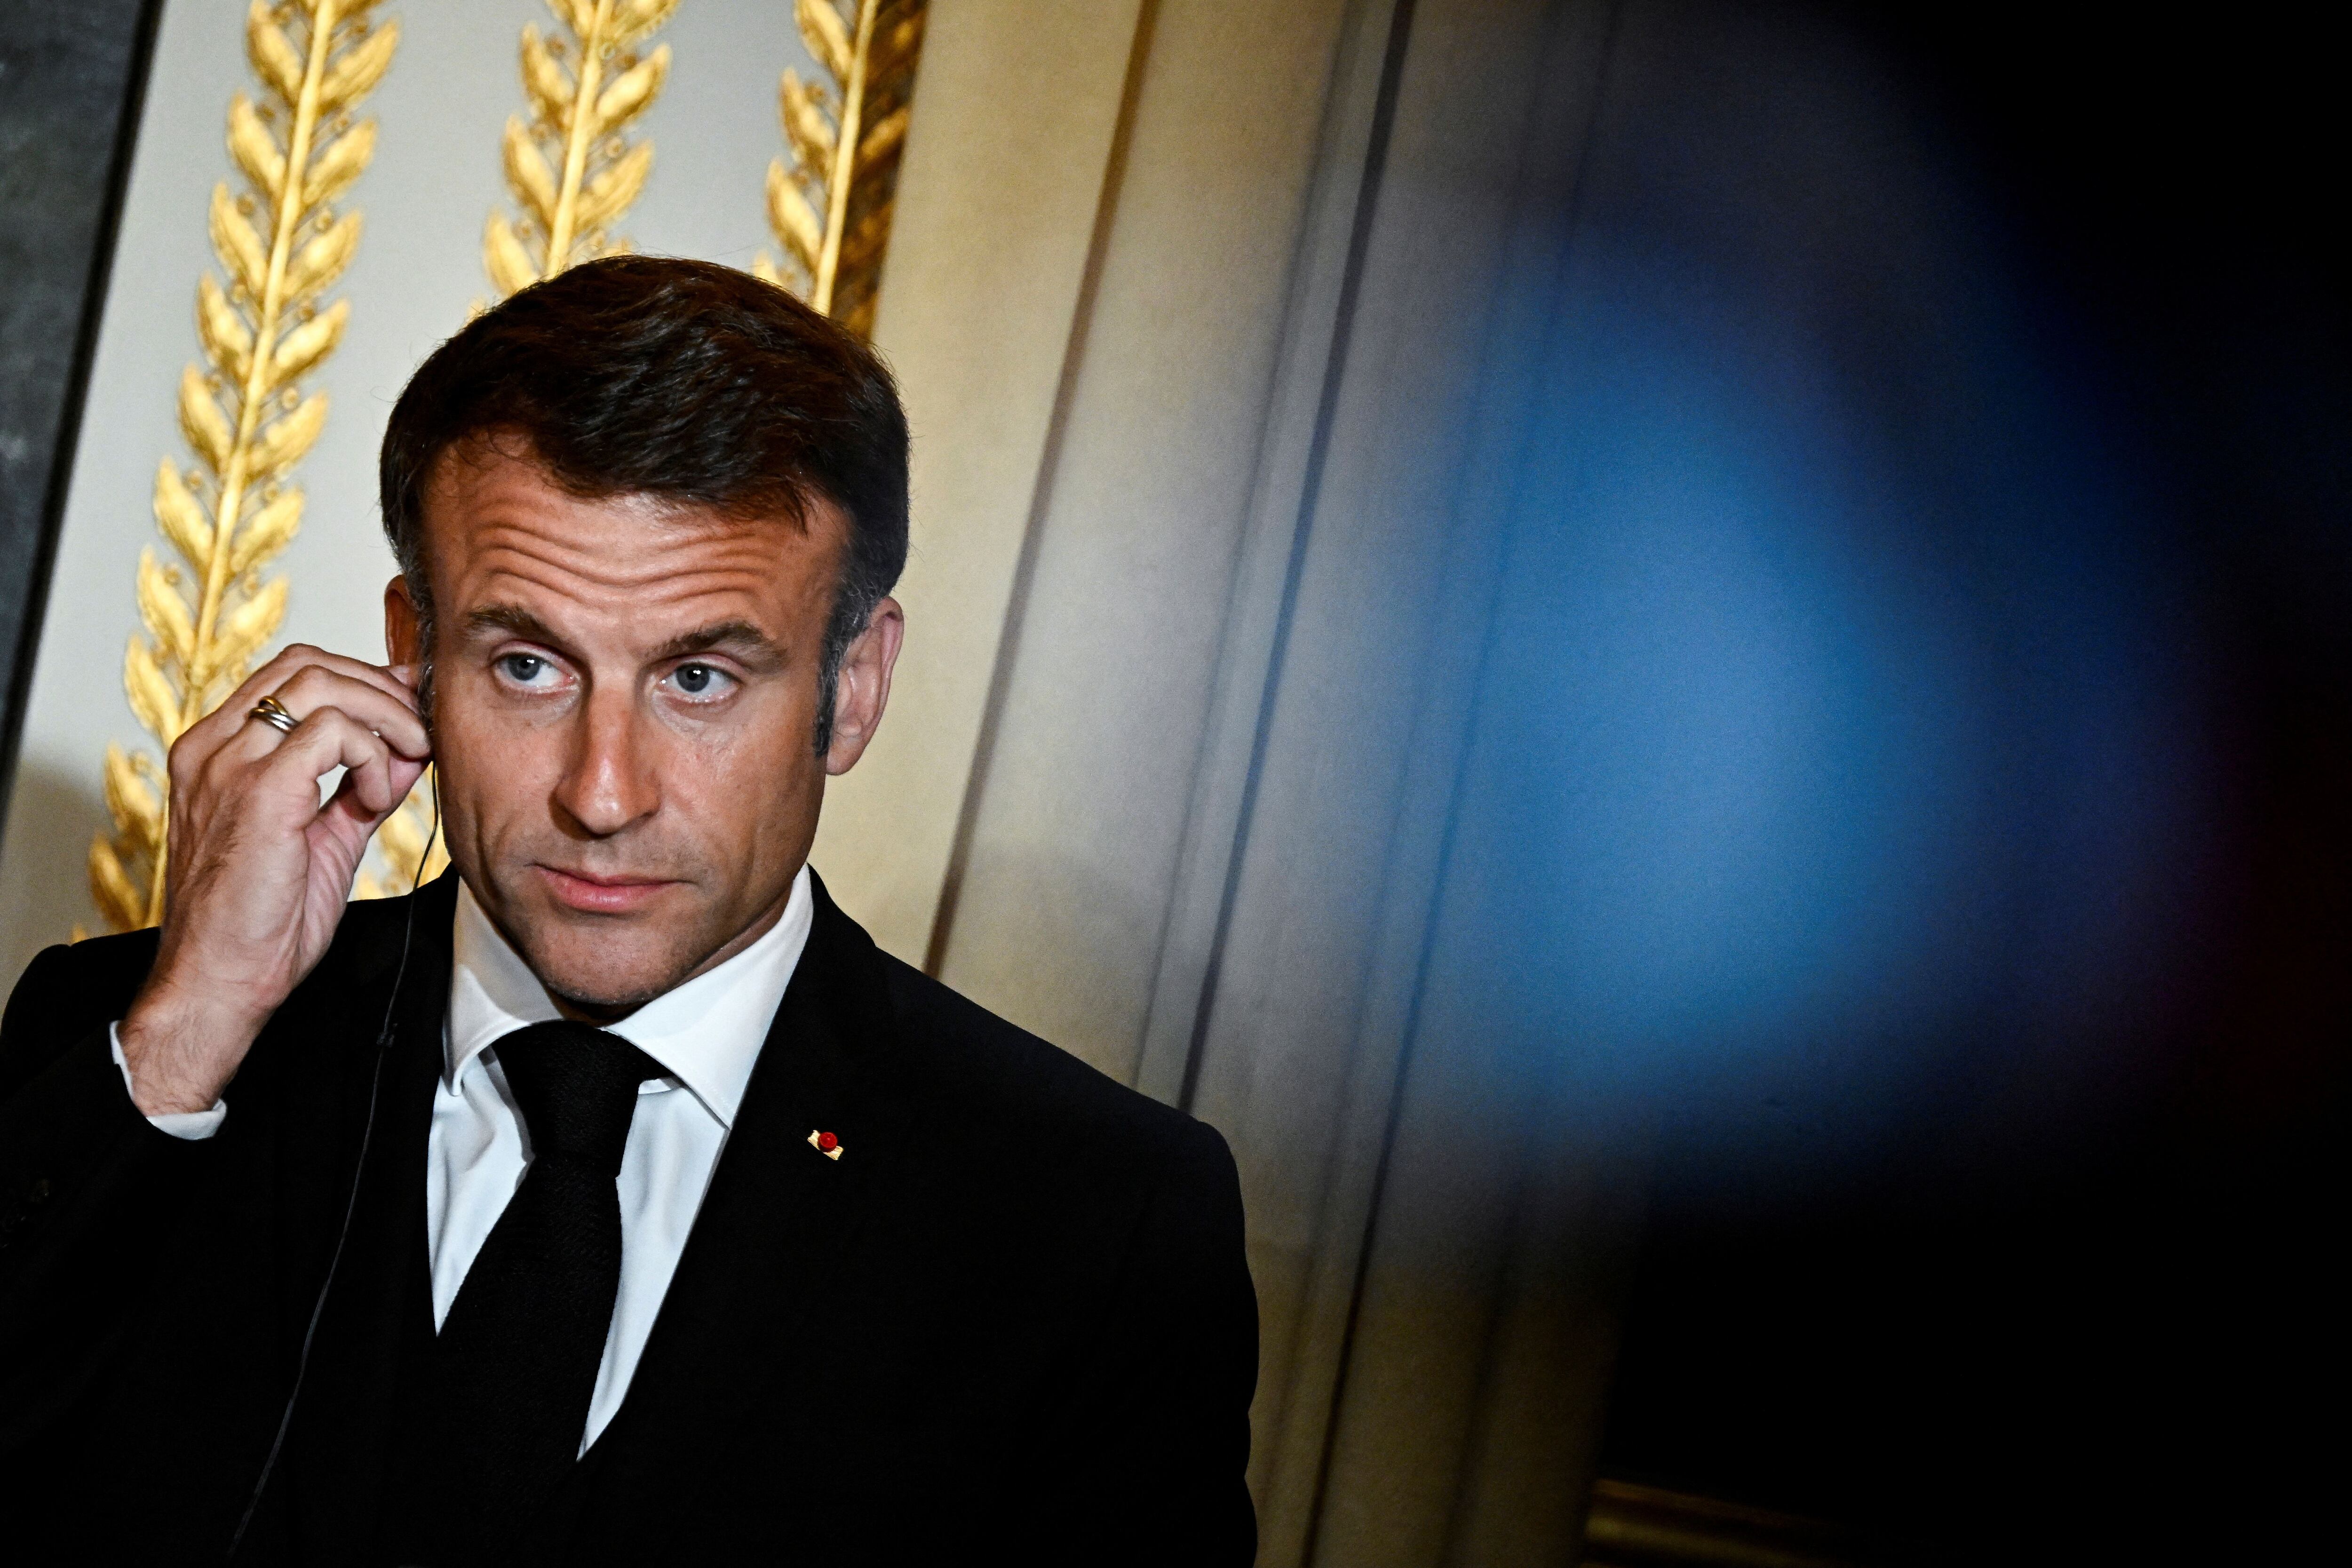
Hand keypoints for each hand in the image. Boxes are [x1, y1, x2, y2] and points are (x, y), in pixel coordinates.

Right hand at [117, 646, 430, 1114]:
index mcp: (218, 752)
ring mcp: (229, 764)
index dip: (360, 680)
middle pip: (306, 663)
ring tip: (409, 756)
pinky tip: (374, 796)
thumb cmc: (263, 921)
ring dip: (383, 713)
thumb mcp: (325, 836)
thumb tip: (408, 752)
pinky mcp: (257, 790)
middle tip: (420, 729)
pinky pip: (331, 732)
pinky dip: (371, 754)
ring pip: (319, 683)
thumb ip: (362, 789)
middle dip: (378, 687)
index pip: (291, 674)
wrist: (222, 980)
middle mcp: (213, 747)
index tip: (407, 709)